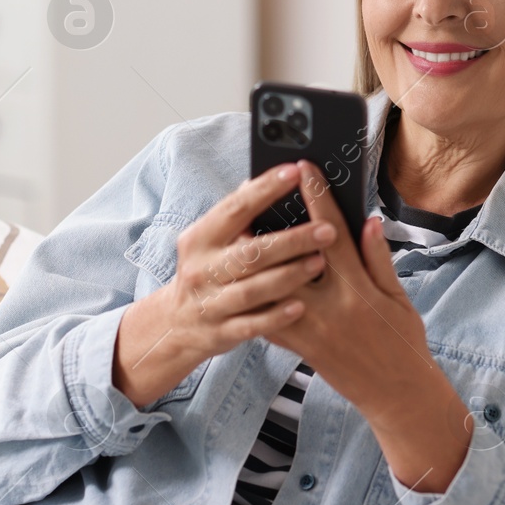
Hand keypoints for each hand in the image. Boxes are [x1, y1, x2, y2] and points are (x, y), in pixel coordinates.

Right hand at [112, 163, 338, 406]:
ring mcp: (210, 303)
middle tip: (328, 230)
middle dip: (291, 240)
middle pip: (250, 252)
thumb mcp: (209, 241)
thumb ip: (235, 215)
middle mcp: (201, 269)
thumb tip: (259, 180)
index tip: (296, 172)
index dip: (264, 190)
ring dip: (289, 275)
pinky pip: (251, 324)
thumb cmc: (205, 272)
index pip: (234, 209)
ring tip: (320, 263)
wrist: (176, 324)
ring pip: (253, 289)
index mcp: (199, 239)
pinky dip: (276, 316)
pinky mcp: (221, 332)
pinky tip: (301, 306)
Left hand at [265, 162, 473, 491]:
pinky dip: (256, 296)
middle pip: (292, 257)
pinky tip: (244, 275)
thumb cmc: (403, 342)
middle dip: (274, 223)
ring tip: (240, 231)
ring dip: (255, 260)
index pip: (332, 235)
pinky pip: (269, 318)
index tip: (305, 170)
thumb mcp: (399, 297)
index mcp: (359, 290)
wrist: (397, 394)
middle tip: (257, 193)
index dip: (318, 199)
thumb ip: (380, 259)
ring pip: (272, 288)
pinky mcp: (300, 347)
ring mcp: (311, 329)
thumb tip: (368, 220)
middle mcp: (330, 308)